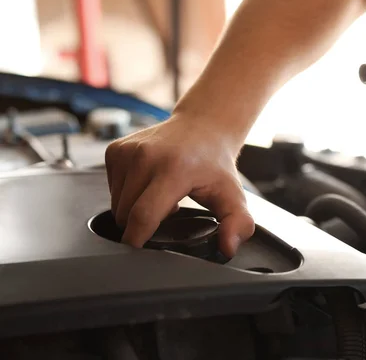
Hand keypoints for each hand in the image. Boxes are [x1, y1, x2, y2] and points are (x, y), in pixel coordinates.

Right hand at [104, 111, 254, 257]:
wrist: (203, 127)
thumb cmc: (215, 164)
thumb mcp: (233, 196)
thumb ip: (238, 224)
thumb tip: (228, 248)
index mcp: (174, 169)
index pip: (144, 215)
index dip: (138, 239)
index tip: (140, 252)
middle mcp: (146, 156)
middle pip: (126, 214)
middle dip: (141, 225)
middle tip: (168, 212)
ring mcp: (128, 150)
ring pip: (116, 204)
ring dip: (133, 210)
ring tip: (160, 197)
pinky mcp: (115, 149)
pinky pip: (112, 190)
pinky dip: (126, 195)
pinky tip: (148, 185)